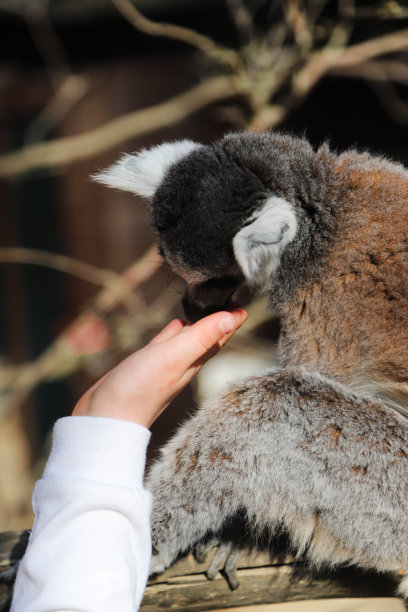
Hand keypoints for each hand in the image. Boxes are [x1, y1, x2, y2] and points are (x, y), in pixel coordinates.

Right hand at [72, 309, 247, 427]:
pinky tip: (177, 322)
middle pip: (208, 335)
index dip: (232, 318)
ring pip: (188, 337)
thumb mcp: (175, 357)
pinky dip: (174, 330)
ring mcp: (165, 363)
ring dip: (198, 322)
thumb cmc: (140, 389)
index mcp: (195, 360)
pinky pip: (166, 343)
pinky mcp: (147, 363)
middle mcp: (184, 361)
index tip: (242, 299)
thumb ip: (202, 337)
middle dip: (219, 317)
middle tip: (228, 296)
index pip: (220, 335)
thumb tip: (233, 317)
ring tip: (207, 304)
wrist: (105, 417)